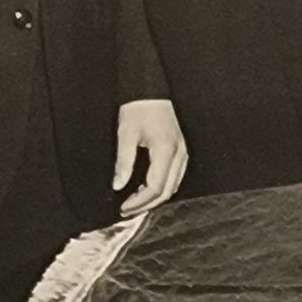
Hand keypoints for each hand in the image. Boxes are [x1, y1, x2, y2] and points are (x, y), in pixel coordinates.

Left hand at [114, 99, 188, 214]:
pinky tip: (147, 189)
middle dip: (147, 204)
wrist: (150, 91)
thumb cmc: (138, 110)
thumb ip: (123, 162)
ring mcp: (183, 152)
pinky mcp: (181, 150)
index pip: (155, 187)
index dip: (139, 201)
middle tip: (128, 210)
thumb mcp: (125, 135)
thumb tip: (118, 185)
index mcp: (166, 151)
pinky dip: (162, 187)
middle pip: (167, 190)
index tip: (123, 207)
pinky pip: (176, 176)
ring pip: (174, 185)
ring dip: (155, 198)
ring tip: (136, 202)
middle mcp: (179, 154)